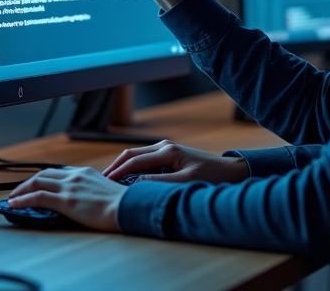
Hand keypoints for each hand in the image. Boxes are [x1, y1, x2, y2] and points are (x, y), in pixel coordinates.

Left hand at [8, 166, 124, 231]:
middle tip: (18, 191)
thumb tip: (83, 199)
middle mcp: (76, 175)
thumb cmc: (122, 204)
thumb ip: (91, 190)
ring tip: (12, 199)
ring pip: (37, 182)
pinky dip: (23, 199)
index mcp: (86, 172)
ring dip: (21, 190)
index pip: (58, 172)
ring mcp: (70, 187)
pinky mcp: (66, 200)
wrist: (128, 207)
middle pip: (44, 174)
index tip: (36, 184)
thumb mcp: (105, 191)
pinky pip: (38, 197)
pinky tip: (15, 204)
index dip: (44, 178)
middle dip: (28, 182)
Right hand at [103, 140, 249, 184]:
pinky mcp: (168, 154)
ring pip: (136, 155)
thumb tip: (135, 183)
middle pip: (131, 153)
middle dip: (115, 166)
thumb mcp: (186, 182)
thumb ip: (160, 182)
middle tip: (100, 181)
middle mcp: (164, 146)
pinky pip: (144, 158)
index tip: (103, 183)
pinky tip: (126, 177)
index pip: (133, 160)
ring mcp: (165, 148)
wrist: (229, 171)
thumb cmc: (211, 177)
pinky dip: (132, 165)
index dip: (117, 172)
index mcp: (166, 151)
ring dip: (122, 165)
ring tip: (109, 180)